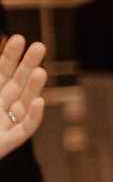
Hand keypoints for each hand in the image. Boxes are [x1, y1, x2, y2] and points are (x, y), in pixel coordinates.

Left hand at [0, 36, 46, 159]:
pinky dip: (34, 116)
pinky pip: (24, 130)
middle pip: (16, 84)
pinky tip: (40, 101)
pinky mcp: (5, 143)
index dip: (9, 56)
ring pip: (23, 104)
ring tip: (41, 71)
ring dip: (33, 87)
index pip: (0, 72)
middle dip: (28, 65)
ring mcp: (2, 126)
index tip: (18, 38)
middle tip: (40, 46)